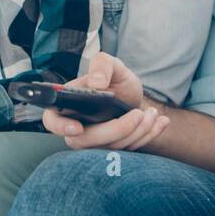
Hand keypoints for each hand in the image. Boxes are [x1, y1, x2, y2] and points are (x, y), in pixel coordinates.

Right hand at [42, 52, 167, 149]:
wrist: (132, 96)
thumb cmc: (115, 80)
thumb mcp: (112, 65)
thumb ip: (103, 64)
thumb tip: (97, 82)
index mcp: (67, 106)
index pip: (52, 121)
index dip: (61, 126)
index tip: (78, 127)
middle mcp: (77, 128)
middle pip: (88, 140)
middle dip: (118, 130)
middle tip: (139, 114)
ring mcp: (95, 143)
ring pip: (111, 148)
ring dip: (137, 132)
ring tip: (153, 113)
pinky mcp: (113, 150)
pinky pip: (128, 151)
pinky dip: (148, 136)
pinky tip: (162, 122)